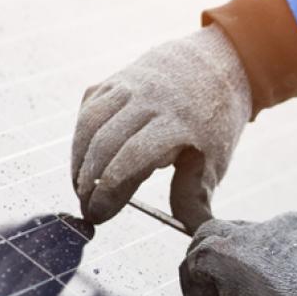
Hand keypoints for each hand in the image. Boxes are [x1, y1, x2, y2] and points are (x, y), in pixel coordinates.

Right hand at [71, 26, 250, 227]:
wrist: (218, 64)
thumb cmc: (214, 122)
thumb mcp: (216, 159)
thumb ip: (195, 195)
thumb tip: (190, 231)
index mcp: (178, 123)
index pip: (132, 158)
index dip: (109, 190)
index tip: (98, 215)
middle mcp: (150, 100)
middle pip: (105, 144)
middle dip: (88, 183)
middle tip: (87, 210)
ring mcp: (129, 84)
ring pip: (90, 123)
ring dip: (78, 160)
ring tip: (80, 189)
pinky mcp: (115, 79)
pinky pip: (88, 108)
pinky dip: (80, 136)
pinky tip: (84, 160)